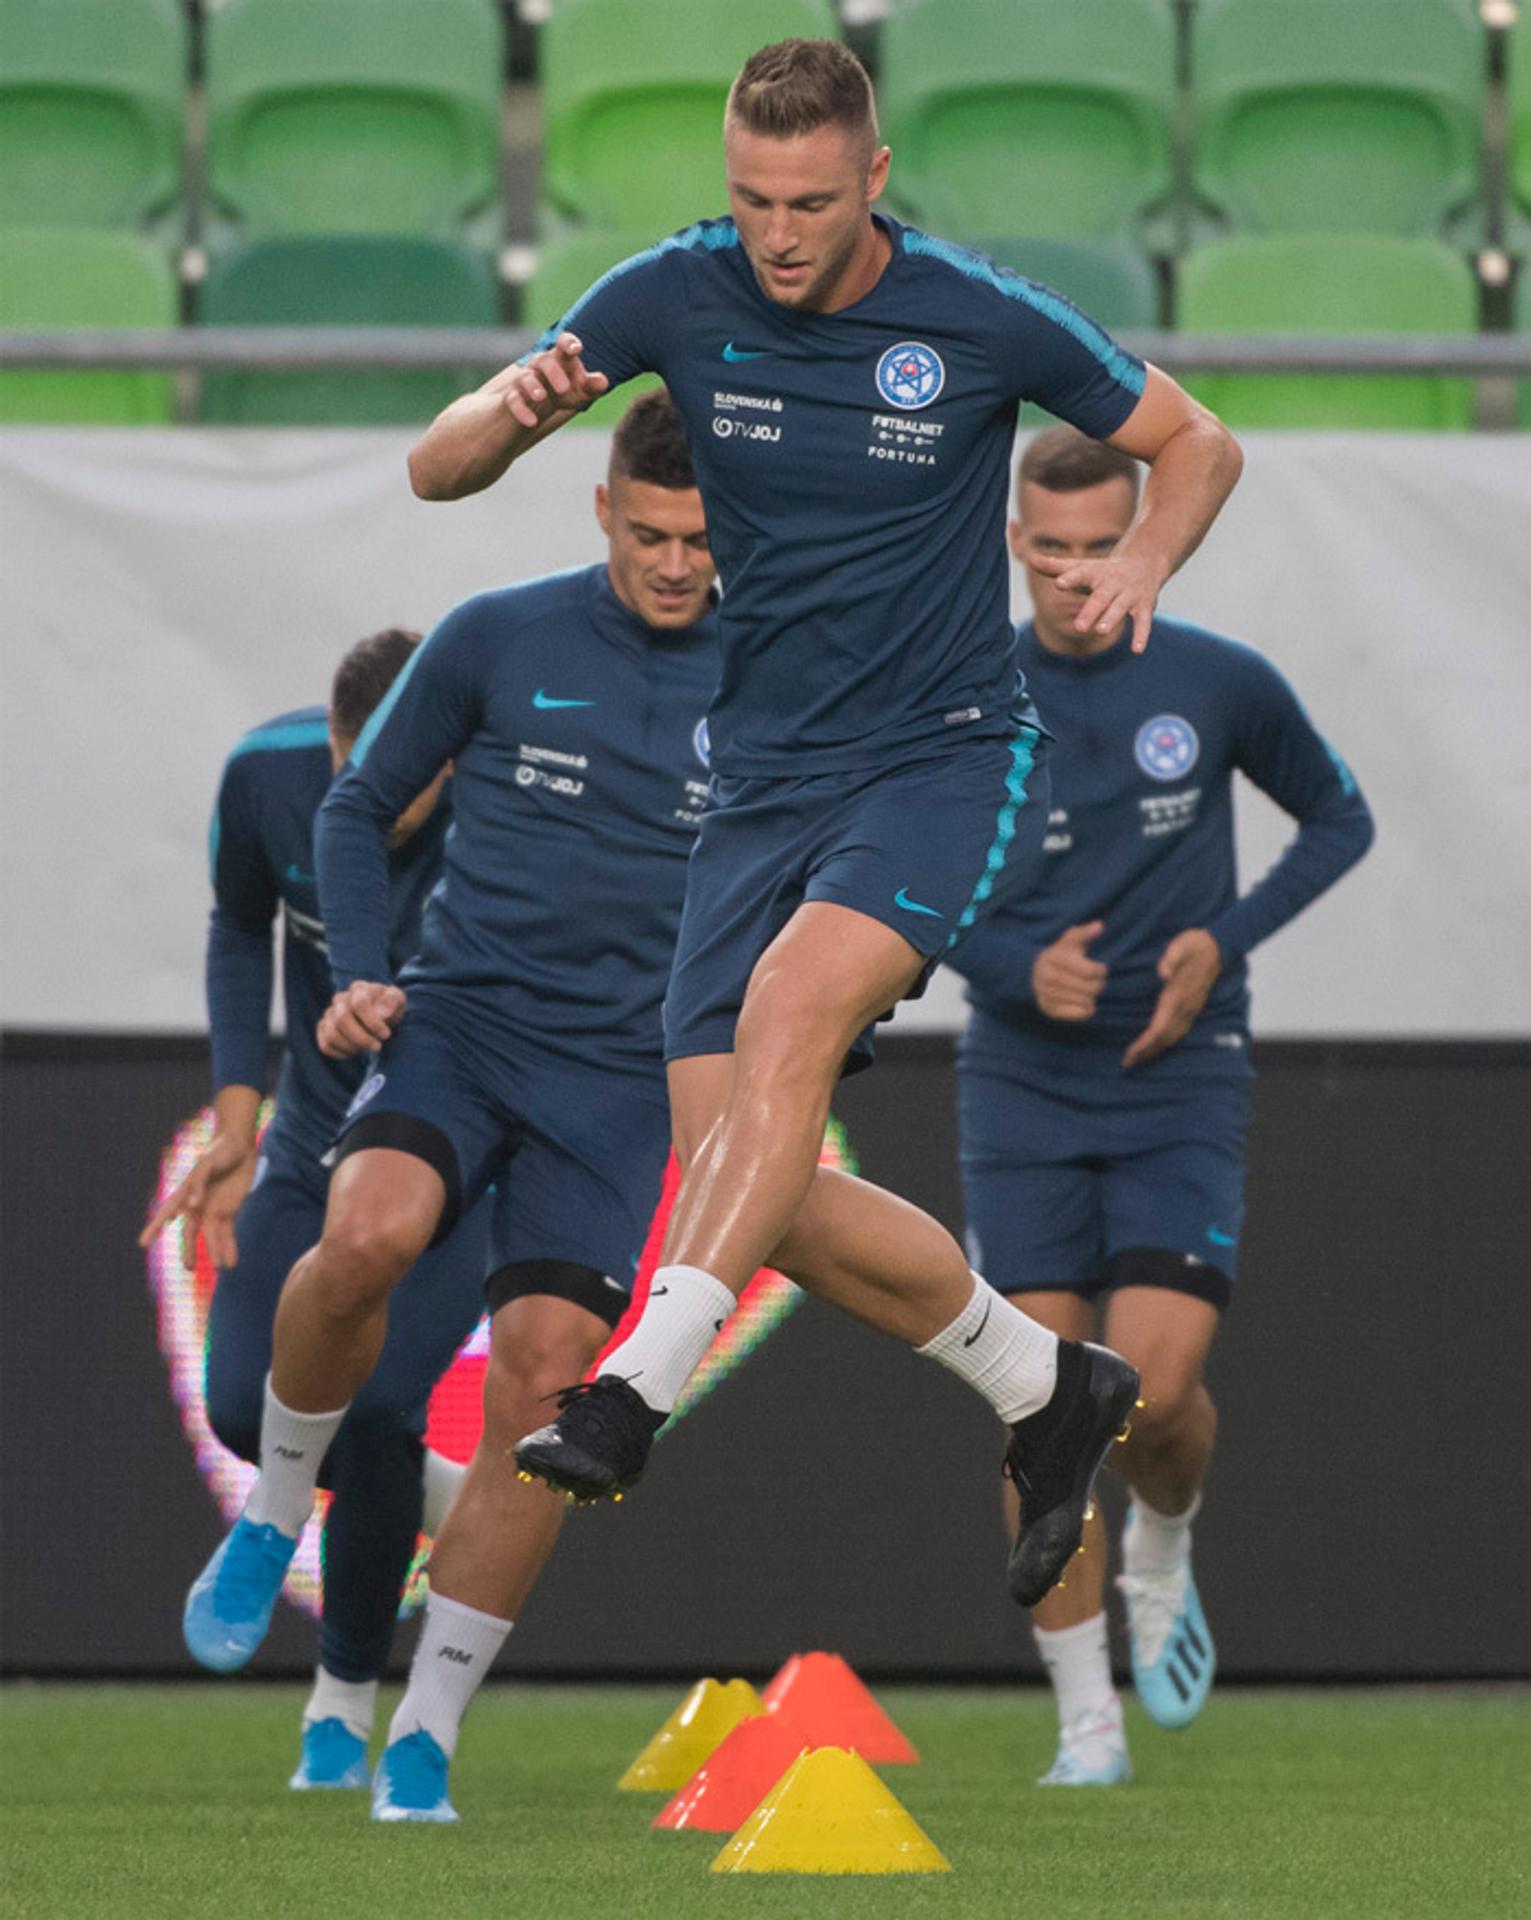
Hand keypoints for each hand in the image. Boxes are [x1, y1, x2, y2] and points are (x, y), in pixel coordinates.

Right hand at [138, 1128, 257, 1268]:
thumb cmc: (220, 1150)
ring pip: (213, 1235)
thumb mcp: (208, 1163)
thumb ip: (199, 1183)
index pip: (167, 1211)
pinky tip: (232, 1261)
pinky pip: (228, 1231)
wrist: (240, 1144)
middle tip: (189, 1268)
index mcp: (187, 1192)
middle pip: (191, 1231)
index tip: (142, 1243)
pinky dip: (230, 1246)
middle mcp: (197, 1204)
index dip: (154, 1227)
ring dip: (216, 1251)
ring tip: (222, 1268)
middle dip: (190, 1249)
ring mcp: (214, 1208)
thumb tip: (192, 1204)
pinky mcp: (229, 1209)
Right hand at [318, 981, 405, 1058]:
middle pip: (342, 1020)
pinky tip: (355, 1052)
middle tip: (377, 1047)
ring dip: (352, 1047)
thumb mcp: (398, 1000)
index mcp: (359, 989)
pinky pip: (325, 1045)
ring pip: (332, 1034)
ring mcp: (329, 1014)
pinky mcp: (323, 1029)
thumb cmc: (389, 1007)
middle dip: (361, 1038)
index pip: (359, 1004)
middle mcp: (340, 999)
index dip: (372, 1022)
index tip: (386, 1035)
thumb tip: (382, 1014)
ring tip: (367, 1049)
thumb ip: (392, 1001)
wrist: (380, 1016)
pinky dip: (341, 1053)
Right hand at [497, 333, 609, 430]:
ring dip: (533, 386)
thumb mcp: (581, 391)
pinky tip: (532, 422)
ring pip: (525, 377)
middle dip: (553, 372)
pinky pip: (513, 400)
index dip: (568, 343)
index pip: (563, 343)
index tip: (575, 349)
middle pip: (544, 360)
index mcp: (560, 359)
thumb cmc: (564, 392)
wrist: (533, 406)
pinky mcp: (511, 397)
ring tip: (542, 397)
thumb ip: (592, 385)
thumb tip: (602, 382)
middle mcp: (540, 366)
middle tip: (564, 389)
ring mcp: (524, 380)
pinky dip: (521, 411)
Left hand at [1029, 549, 1168, 653]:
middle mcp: (1112, 583)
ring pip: (1120, 607)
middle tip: (1079, 627)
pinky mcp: (1144, 606)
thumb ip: (1054, 567)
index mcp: (1094, 573)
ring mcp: (1129, 595)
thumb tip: (1030, 559)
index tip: (1059, 583)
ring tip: (1101, 631)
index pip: (1080, 574)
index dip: (1070, 579)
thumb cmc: (1103, 571)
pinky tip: (1137, 650)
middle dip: (1090, 611)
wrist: (1145, 562)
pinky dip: (1141, 635)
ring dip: (1111, 619)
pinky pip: (1143, 621)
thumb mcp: (1080, 567)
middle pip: (1100, 597)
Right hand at [1032, 920, 1106, 1020]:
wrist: (1036, 974)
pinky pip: (1080, 1014)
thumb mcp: (1070, 941)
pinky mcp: (1049, 1010)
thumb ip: (1084, 933)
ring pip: (1086, 1002)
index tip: (1101, 969)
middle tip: (1098, 981)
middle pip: (1089, 988)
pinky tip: (1084, 1001)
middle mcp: (1047, 977)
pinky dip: (1087, 1009)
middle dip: (1099, 984)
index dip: (1100, 971)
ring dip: (1092, 996)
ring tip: (1089, 990)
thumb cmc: (1061, 955)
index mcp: (1053, 958)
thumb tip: (1099, 926)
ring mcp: (1046, 994)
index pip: (1088, 971)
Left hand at [1122, 929, 1221, 1067]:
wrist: (1218, 946)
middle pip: (1165, 1037)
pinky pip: (1179, 1031)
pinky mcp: (1193, 1008)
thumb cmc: (1194, 944)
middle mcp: (1186, 1007)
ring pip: (1173, 1037)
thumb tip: (1163, 973)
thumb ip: (1171, 958)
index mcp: (1178, 996)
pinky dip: (1165, 1042)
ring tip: (1138, 1059)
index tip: (1131, 1052)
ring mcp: (1191, 1009)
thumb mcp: (1181, 945)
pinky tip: (1156, 1046)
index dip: (1146, 1042)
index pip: (1160, 1026)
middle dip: (1147, 1051)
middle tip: (1128, 1063)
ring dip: (1156, 1050)